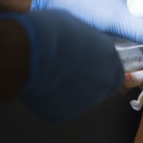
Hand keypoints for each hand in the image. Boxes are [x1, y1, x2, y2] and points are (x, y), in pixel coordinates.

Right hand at [0, 10, 123, 122]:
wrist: (25, 54)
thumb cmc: (49, 33)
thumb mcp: (79, 27)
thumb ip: (91, 41)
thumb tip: (88, 43)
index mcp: (111, 59)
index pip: (117, 68)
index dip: (104, 66)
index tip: (94, 63)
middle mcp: (105, 82)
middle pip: (105, 85)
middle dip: (93, 79)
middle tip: (74, 70)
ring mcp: (87, 101)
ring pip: (86, 97)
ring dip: (76, 89)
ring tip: (56, 75)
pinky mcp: (67, 114)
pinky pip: (65, 106)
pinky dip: (58, 99)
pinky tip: (46, 86)